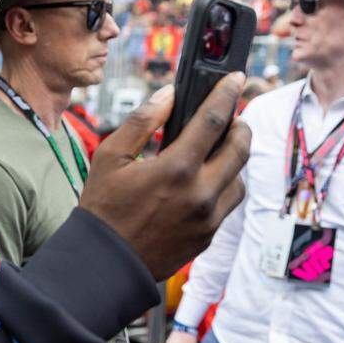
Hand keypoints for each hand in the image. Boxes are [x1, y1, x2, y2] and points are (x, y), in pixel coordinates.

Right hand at [79, 74, 250, 279]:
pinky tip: (204, 183)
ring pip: (239, 179)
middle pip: (240, 148)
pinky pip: (227, 205)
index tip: (235, 79)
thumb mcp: (109, 157)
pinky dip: (223, 187)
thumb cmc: (102, 209)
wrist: (105, 263)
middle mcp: (201, 194)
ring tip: (216, 153)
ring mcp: (208, 218)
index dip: (227, 94)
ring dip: (234, 161)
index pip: (214, 120)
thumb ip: (142, 121)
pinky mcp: (208, 237)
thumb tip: (169, 95)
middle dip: (240, 126)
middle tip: (232, 117)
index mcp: (176, 168)